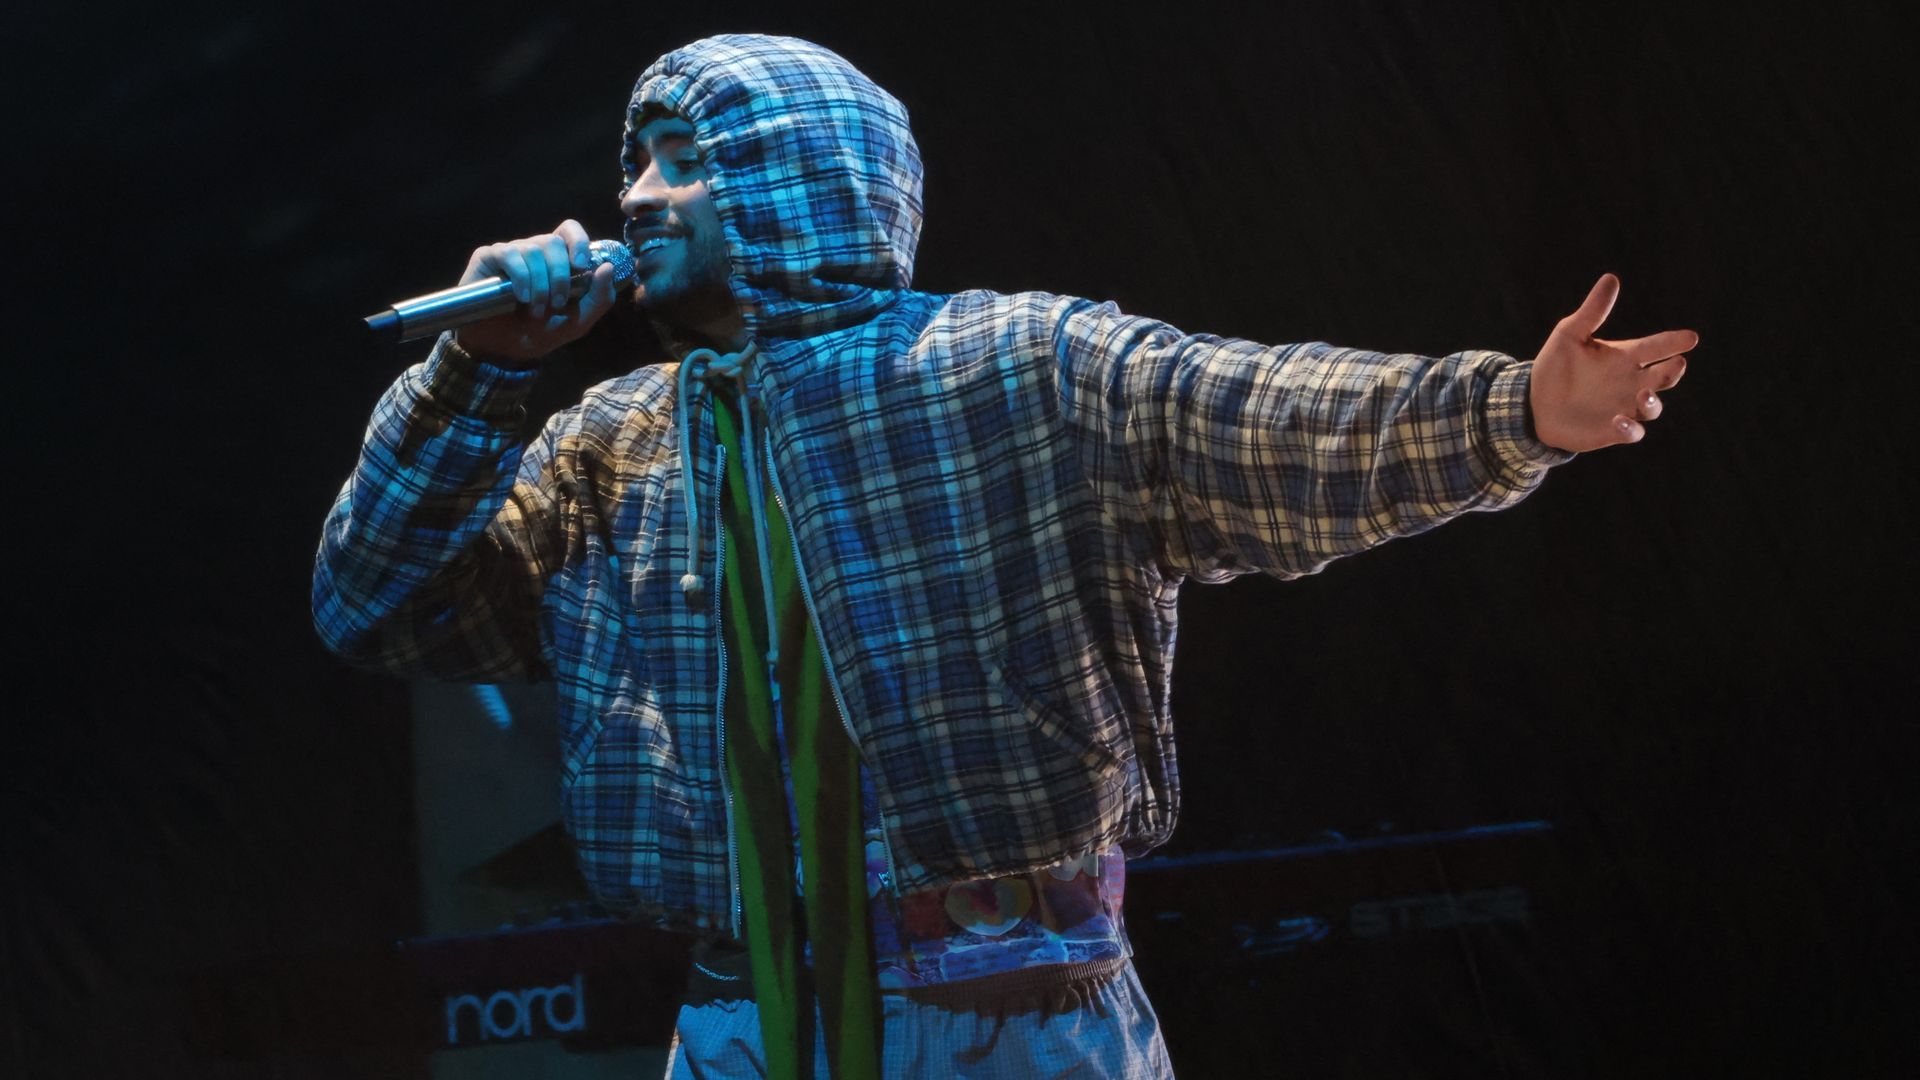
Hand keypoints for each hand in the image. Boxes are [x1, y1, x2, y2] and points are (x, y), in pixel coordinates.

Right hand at [450, 219, 619, 367]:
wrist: (501, 349)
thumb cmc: (538, 333)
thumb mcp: (577, 322)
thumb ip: (599, 298)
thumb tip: (607, 267)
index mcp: (556, 261)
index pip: (569, 231)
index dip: (579, 241)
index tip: (582, 265)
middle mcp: (533, 251)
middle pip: (553, 241)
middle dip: (560, 275)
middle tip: (557, 303)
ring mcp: (510, 252)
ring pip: (533, 249)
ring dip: (540, 283)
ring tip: (536, 309)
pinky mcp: (488, 257)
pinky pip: (509, 254)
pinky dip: (520, 277)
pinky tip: (520, 297)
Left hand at [1528, 273, 1697, 451]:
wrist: (1534, 403)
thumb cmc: (1555, 366)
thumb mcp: (1569, 335)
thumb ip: (1592, 311)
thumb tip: (1611, 278)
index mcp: (1625, 356)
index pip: (1655, 347)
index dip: (1673, 342)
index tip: (1691, 337)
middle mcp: (1631, 381)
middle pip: (1664, 377)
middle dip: (1673, 370)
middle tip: (1678, 362)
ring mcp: (1625, 406)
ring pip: (1653, 407)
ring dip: (1652, 401)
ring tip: (1644, 393)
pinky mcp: (1613, 430)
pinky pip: (1632, 432)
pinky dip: (1630, 427)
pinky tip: (1618, 420)